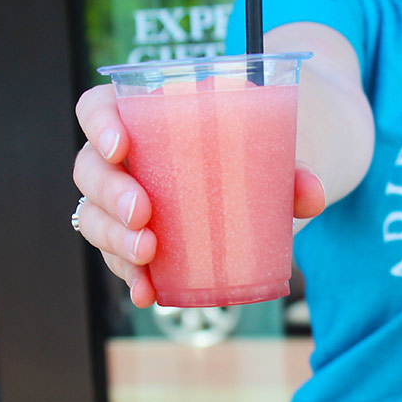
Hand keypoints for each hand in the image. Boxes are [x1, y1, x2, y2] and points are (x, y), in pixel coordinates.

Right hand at [73, 83, 325, 307]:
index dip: (99, 124)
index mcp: (143, 116)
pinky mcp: (133, 240)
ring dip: (114, 239)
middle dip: (111, 194)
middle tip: (144, 215)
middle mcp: (122, 159)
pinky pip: (118, 257)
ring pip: (95, 217)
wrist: (261, 180)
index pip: (96, 108)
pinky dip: (130, 276)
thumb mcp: (270, 149)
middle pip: (90, 169)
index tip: (121, 146)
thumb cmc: (251, 149)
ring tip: (147, 255)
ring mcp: (120, 202)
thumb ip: (291, 168)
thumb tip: (312, 196)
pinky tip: (146, 293)